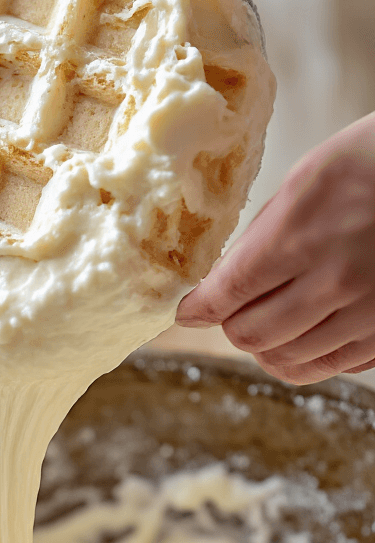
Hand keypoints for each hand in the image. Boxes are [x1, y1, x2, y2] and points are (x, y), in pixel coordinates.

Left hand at [176, 114, 374, 383]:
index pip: (228, 293)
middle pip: (251, 335)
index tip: (186, 311)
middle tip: (228, 309)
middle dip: (229, 324)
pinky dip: (307, 357)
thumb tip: (225, 276)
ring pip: (288, 361)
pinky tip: (304, 333)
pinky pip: (332, 366)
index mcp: (303, 234)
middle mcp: (334, 281)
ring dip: (266, 346)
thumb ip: (266, 231)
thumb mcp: (310, 176)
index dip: (198, 308)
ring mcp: (367, 312)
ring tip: (264, 323)